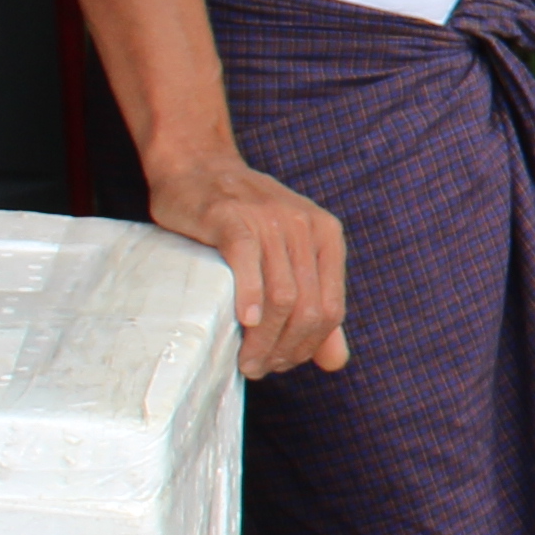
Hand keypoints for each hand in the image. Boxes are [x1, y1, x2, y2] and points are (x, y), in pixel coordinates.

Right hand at [155, 153, 351, 378]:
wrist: (197, 168)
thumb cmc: (242, 220)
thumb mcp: (288, 256)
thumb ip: (315, 305)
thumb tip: (336, 362)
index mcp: (327, 236)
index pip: (331, 310)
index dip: (307, 346)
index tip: (280, 363)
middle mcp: (305, 226)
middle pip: (308, 308)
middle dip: (285, 349)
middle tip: (258, 367)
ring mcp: (270, 219)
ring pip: (283, 295)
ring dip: (264, 338)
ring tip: (246, 359)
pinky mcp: (232, 217)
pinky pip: (249, 262)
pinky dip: (250, 297)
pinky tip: (243, 322)